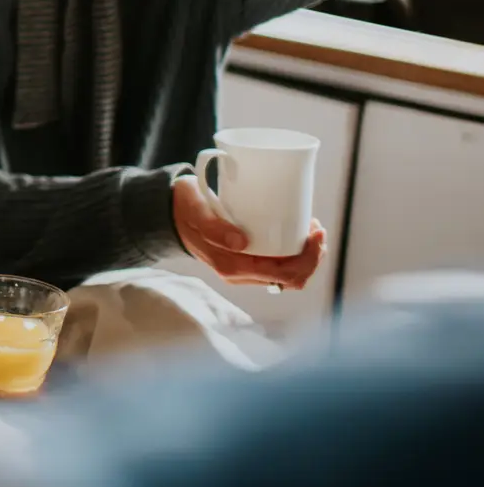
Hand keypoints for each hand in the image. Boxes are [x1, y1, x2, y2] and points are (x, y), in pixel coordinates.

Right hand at [173, 174, 327, 289]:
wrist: (169, 215)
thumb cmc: (184, 209)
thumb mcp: (195, 211)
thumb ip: (213, 226)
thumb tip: (241, 243)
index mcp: (232, 266)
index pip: (285, 274)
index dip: (308, 257)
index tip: (315, 230)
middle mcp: (241, 273)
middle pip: (292, 278)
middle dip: (312, 256)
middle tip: (316, 228)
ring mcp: (244, 269)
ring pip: (288, 274)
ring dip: (306, 255)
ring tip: (310, 229)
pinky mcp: (246, 260)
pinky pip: (279, 265)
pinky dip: (294, 253)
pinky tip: (296, 233)